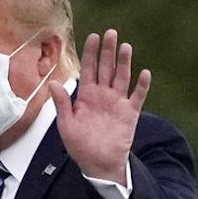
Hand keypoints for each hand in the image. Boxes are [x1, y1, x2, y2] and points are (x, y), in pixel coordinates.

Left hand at [53, 28, 150, 183]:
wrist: (98, 165)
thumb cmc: (80, 147)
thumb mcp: (66, 125)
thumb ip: (62, 104)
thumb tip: (53, 83)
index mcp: (86, 96)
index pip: (89, 69)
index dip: (91, 53)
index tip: (93, 37)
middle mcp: (103, 95)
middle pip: (107, 68)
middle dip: (108, 51)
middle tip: (111, 33)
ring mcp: (118, 103)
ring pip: (122, 77)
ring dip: (124, 62)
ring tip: (125, 47)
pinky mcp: (130, 113)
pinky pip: (137, 96)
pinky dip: (142, 85)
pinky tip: (144, 73)